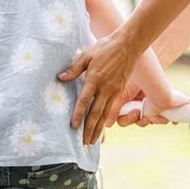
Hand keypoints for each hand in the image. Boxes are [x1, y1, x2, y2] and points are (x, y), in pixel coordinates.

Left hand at [60, 28, 141, 145]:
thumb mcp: (86, 55)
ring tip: (92, 141)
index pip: (85, 100)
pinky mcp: (119, 91)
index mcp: (95, 78)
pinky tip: (101, 128)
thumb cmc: (105, 47)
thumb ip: (74, 69)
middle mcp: (105, 88)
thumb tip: (60, 78)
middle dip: (89, 129)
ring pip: (105, 114)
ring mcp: (113, 91)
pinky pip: (110, 109)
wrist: (128, 45)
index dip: (79, 114)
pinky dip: (105, 121)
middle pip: (96, 113)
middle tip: (83, 143)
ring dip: (98, 129)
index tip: (73, 126)